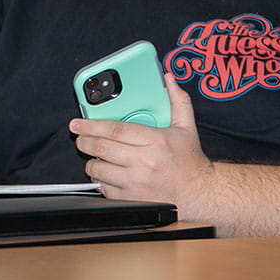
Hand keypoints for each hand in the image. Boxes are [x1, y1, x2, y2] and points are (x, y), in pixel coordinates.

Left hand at [69, 73, 214, 214]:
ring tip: (94, 156)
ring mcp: (136, 183)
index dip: (91, 125)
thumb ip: (178, 100)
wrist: (201, 194)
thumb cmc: (191, 162)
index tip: (78, 123)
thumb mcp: (186, 127)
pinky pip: (104, 188)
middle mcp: (144, 162)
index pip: (114, 129)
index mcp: (155, 141)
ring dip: (91, 162)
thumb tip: (169, 79)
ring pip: (98, 169)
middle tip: (79, 137)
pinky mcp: (131, 200)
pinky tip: (105, 174)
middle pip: (101, 147)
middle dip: (84, 141)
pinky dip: (100, 180)